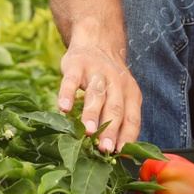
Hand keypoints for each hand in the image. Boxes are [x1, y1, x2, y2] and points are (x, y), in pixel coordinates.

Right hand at [57, 34, 141, 153]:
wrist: (97, 41)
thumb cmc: (109, 78)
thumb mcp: (121, 94)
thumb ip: (119, 118)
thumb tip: (116, 152)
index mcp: (130, 93)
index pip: (132, 117)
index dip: (127, 135)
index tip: (120, 153)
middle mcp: (116, 82)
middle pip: (115, 108)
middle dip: (110, 130)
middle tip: (105, 149)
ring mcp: (96, 73)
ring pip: (95, 95)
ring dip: (92, 114)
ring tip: (88, 132)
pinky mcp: (76, 66)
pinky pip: (70, 81)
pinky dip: (66, 94)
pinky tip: (62, 108)